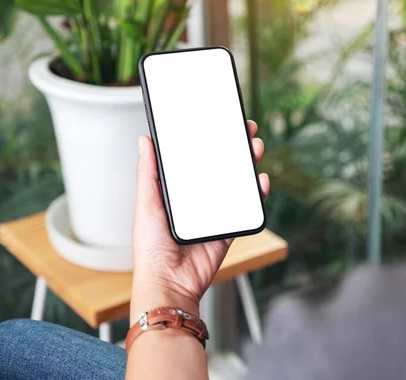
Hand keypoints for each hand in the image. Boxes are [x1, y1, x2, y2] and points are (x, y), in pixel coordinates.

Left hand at [130, 120, 269, 322]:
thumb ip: (148, 173)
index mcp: (178, 193)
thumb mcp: (147, 203)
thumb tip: (145, 140)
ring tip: (254, 148)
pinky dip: (256, 194)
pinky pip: (246, 209)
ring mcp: (215, 215)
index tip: (219, 121)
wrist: (169, 283)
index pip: (196, 159)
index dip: (209, 140)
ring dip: (248, 165)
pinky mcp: (228, 229)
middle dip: (234, 148)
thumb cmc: (151, 248)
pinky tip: (260, 180)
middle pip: (221, 168)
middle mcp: (198, 201)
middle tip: (245, 130)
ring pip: (237, 184)